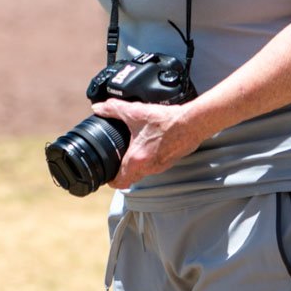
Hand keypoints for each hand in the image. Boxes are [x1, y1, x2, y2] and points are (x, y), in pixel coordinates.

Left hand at [90, 99, 207, 189]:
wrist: (192, 123)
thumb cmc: (166, 121)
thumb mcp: (135, 112)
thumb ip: (113, 109)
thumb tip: (99, 108)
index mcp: (136, 160)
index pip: (120, 182)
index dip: (111, 181)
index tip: (107, 175)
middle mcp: (148, 168)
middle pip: (131, 179)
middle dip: (122, 173)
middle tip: (116, 162)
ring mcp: (160, 166)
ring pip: (143, 173)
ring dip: (136, 166)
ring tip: (131, 152)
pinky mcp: (170, 161)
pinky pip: (155, 166)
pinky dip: (148, 160)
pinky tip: (148, 146)